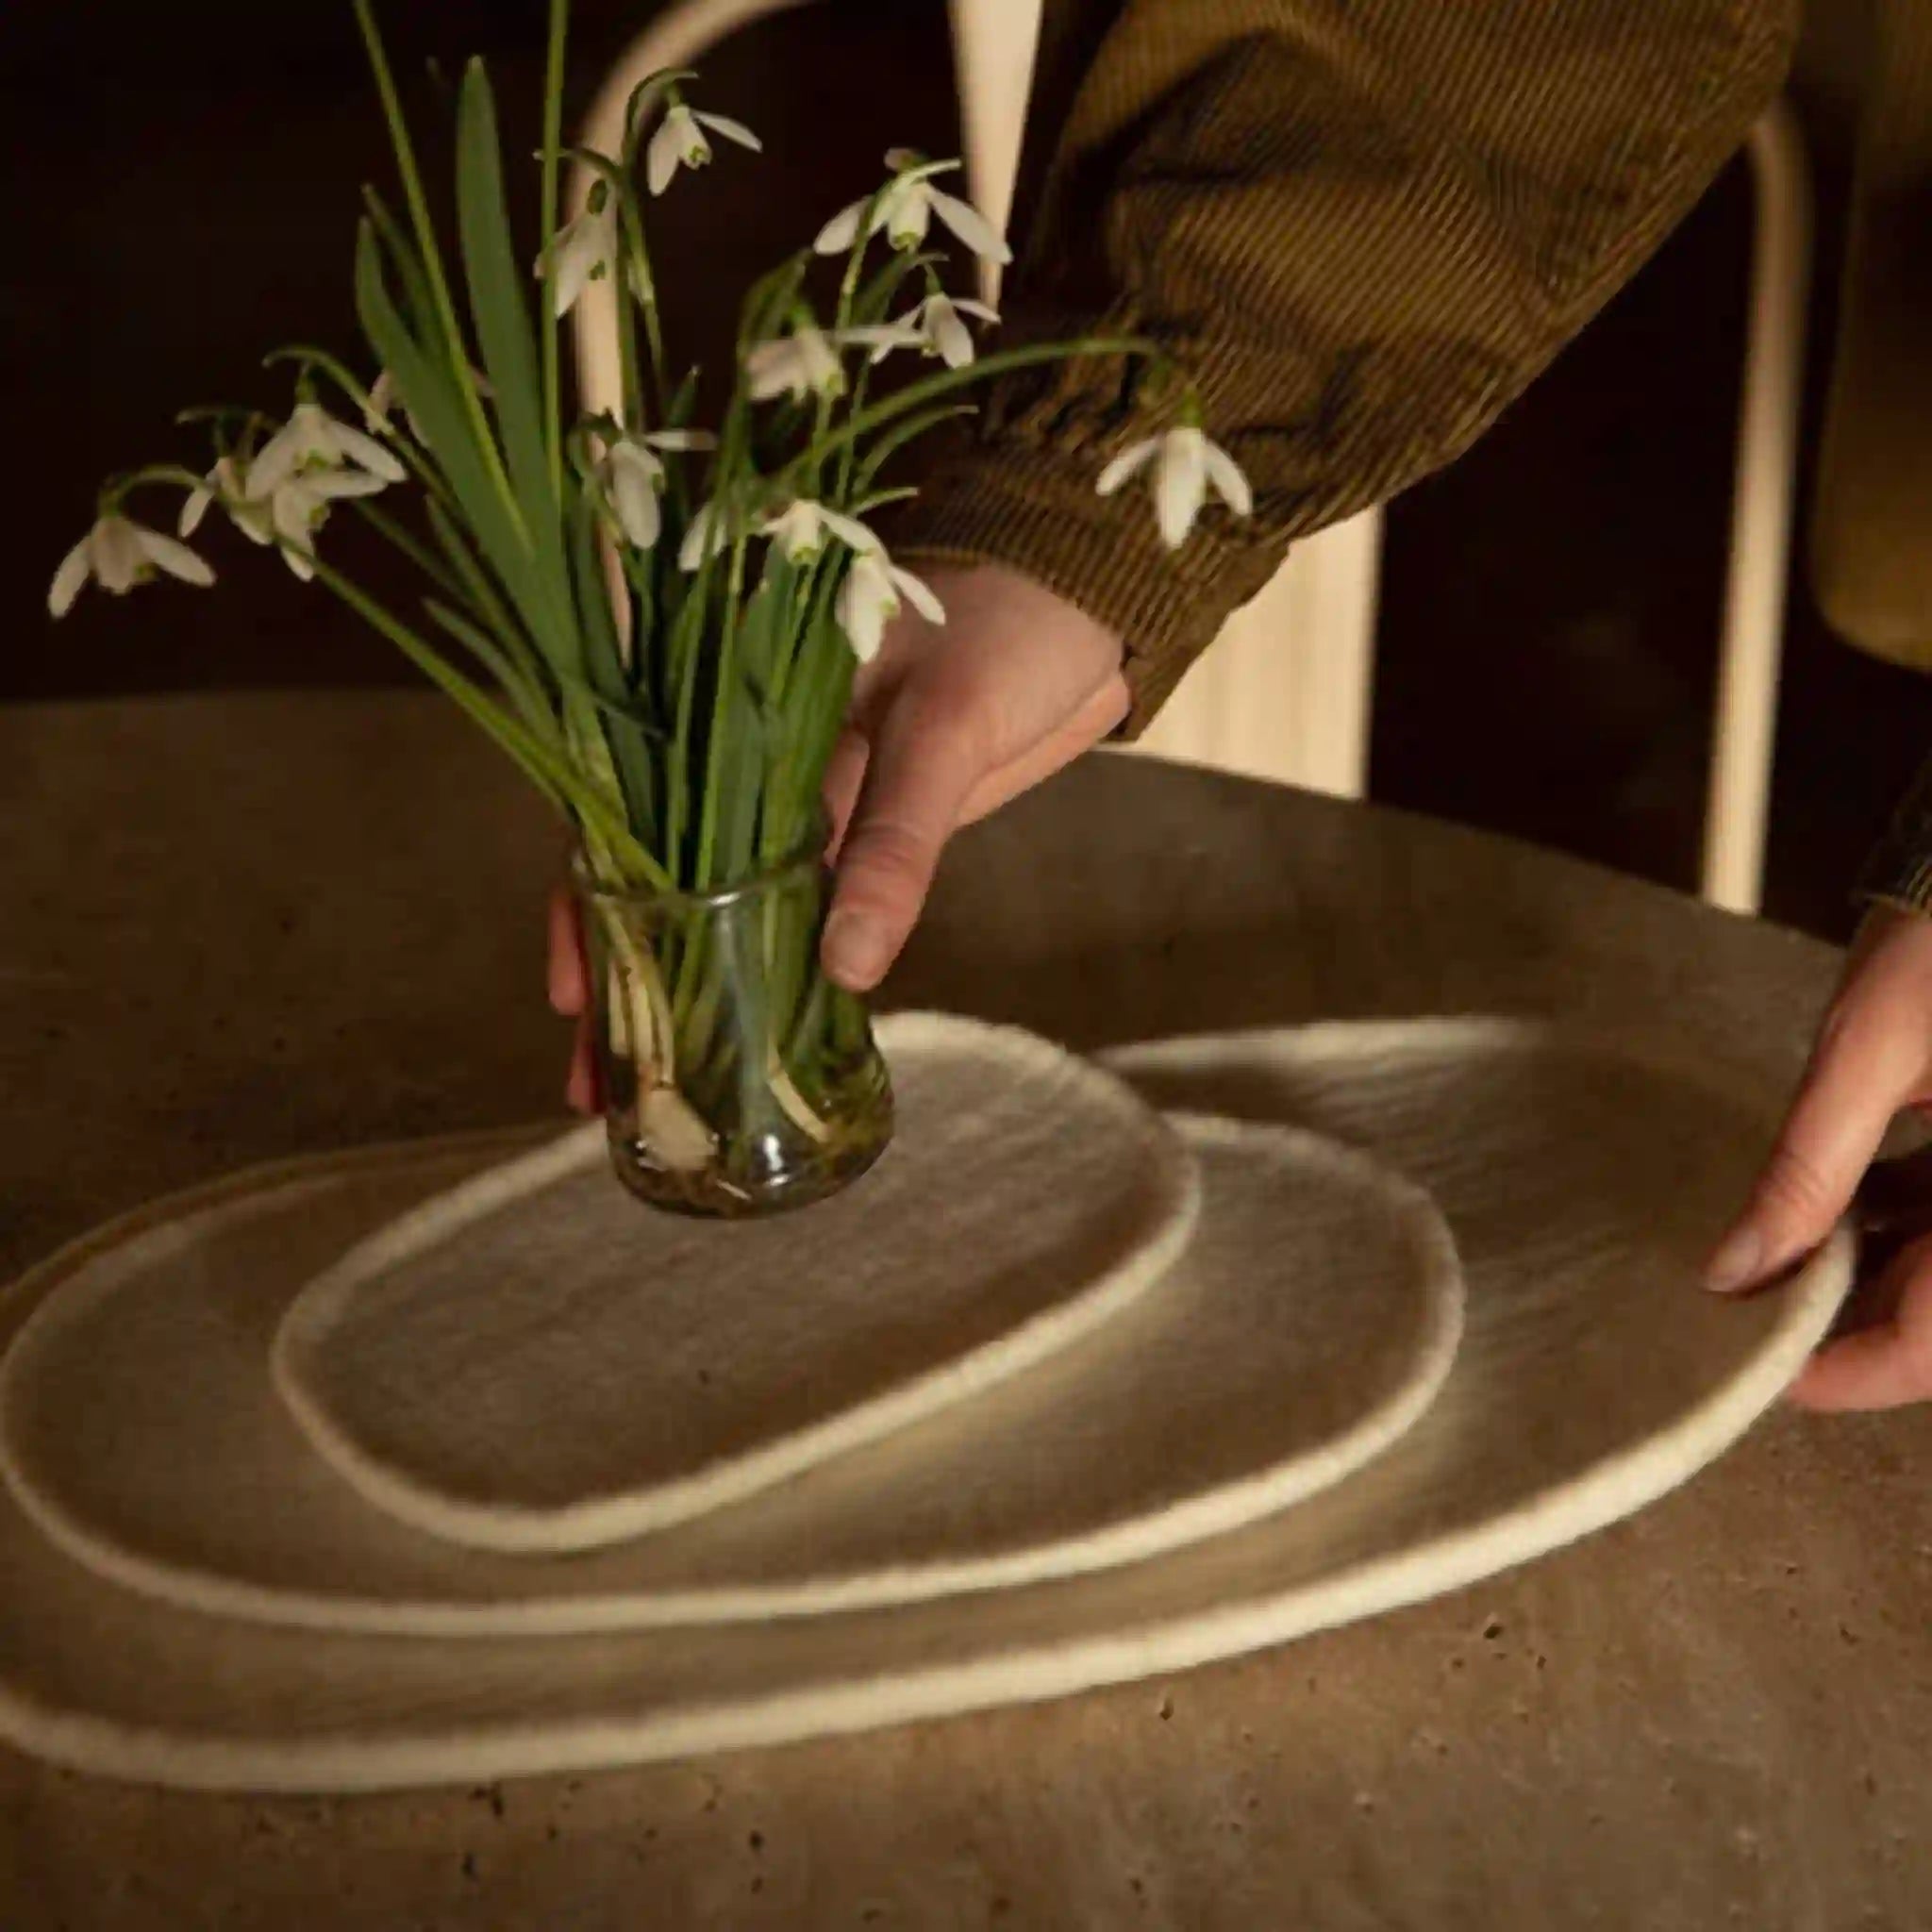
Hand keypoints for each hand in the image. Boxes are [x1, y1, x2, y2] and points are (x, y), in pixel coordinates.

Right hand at [547, 561, 1126, 1108]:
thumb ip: (895, 840)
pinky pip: (809, 913)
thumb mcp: (944, 726)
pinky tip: (766, 1040)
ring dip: (704, 993)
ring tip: (665, 1088)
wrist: (1086, 612)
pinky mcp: (871, 833)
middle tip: (603, 1086)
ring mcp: (814, 804)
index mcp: (744, 716)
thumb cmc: (1006, 630)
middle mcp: (760, 765)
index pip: (643, 820)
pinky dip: (785, 975)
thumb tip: (841, 967)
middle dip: (637, 984)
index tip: (574, 993)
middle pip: (676, 885)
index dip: (598, 907)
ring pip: (737, 911)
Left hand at [1705, 903, 1931, 1409]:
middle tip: (1755, 1317)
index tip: (1766, 1374)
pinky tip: (1833, 1213)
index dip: (1853, 1374)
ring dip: (1874, 1274)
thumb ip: (1808, 1168)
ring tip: (1775, 1265)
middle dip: (1855, 1323)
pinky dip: (1898, 1221)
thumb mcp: (1868, 1051)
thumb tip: (1734, 1270)